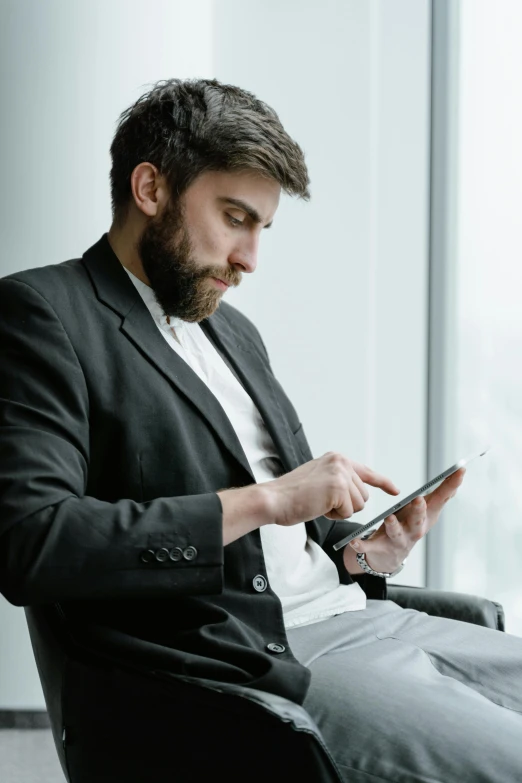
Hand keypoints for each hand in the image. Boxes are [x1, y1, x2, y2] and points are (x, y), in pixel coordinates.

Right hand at [262, 451, 399, 527]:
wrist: (274, 499)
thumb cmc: (292, 495)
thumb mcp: (319, 479)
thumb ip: (338, 481)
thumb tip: (358, 494)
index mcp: (336, 458)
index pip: (366, 471)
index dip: (383, 482)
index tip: (396, 490)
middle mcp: (340, 462)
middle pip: (363, 495)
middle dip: (346, 505)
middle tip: (322, 502)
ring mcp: (340, 474)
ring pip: (359, 504)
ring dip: (341, 511)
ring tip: (319, 503)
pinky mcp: (338, 488)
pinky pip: (349, 512)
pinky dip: (335, 516)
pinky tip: (319, 507)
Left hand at [343, 468, 465, 575]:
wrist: (390, 557)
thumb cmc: (410, 525)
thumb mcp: (426, 510)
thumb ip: (442, 494)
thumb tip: (459, 473)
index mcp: (425, 517)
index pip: (441, 499)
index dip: (451, 485)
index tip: (460, 470)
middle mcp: (414, 530)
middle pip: (419, 521)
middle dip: (419, 511)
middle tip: (419, 499)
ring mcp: (397, 540)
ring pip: (396, 534)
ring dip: (394, 526)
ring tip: (390, 518)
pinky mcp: (379, 548)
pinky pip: (370, 547)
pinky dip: (363, 545)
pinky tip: (355, 541)